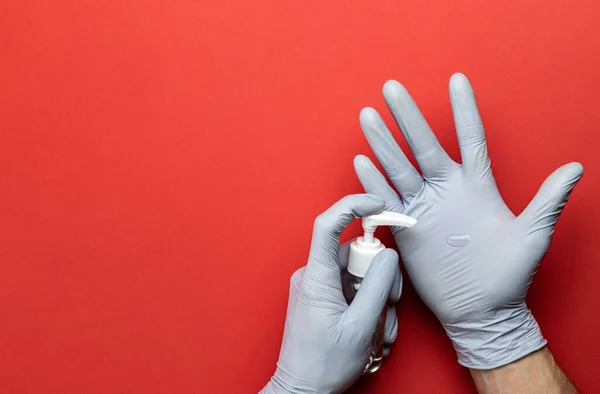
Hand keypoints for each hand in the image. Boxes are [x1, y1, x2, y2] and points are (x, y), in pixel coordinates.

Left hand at [261, 195, 401, 393]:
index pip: (328, 224)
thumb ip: (377, 287)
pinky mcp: (320, 296)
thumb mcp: (360, 327)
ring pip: (355, 272)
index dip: (352, 206)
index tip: (378, 204)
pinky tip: (370, 327)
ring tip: (377, 328)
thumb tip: (390, 255)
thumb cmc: (324, 364)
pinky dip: (365, 301)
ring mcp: (315, 286)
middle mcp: (312, 275)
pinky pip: (349, 286)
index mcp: (316, 277)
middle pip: (353, 253)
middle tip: (387, 306)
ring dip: (373, 295)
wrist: (300, 388)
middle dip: (377, 275)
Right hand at [354, 73, 582, 368]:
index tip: (457, 79)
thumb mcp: (533, 235)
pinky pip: (387, 201)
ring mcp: (424, 209)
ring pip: (399, 168)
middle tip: (392, 89)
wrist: (482, 310)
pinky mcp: (407, 229)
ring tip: (369, 116)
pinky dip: (373, 183)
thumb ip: (549, 200)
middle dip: (408, 117)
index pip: (470, 138)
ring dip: (383, 143)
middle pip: (423, 145)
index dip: (464, 109)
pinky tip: (361, 162)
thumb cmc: (510, 274)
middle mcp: (447, 191)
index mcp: (477, 186)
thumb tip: (576, 166)